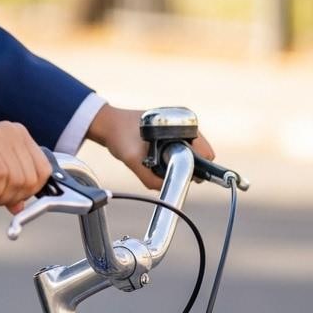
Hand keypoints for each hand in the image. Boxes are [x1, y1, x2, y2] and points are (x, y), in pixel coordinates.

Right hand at [0, 121, 50, 212]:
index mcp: (18, 134)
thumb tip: (20, 207)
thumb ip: (8, 186)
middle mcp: (10, 131)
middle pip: (31, 178)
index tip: (13, 199)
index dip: (31, 192)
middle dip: (14, 197)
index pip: (43, 170)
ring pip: (16, 179)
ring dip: (1, 197)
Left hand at [87, 104, 215, 189]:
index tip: (185, 174)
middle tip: (166, 168)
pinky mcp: (170, 133)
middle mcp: (182, 124)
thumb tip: (167, 189)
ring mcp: (177, 128)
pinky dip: (171, 158)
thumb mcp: (132, 160)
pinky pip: (180, 151)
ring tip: (157, 160)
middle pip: (200, 155)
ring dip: (178, 162)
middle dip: (187, 166)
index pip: (206, 153)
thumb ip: (150, 178)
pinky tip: (156, 158)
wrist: (106, 124)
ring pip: (190, 154)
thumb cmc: (119, 136)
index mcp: (181, 124)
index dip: (198, 167)